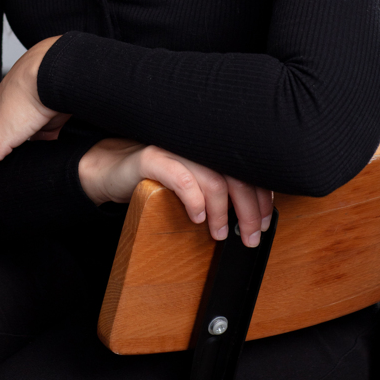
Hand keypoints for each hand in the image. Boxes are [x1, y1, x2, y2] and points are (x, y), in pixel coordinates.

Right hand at [78, 138, 272, 247]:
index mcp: (212, 147)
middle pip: (235, 175)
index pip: (247, 170)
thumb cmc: (158, 177)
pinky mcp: (152, 157)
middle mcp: (198, 143)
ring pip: (212, 177)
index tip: (266, 223)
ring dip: (222, 211)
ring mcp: (175, 148)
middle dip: (249, 210)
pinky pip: (180, 176)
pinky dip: (193, 199)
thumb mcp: (194, 182)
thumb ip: (219, 189)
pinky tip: (197, 217)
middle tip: (251, 236)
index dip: (261, 198)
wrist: (113, 169)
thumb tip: (254, 218)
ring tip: (220, 232)